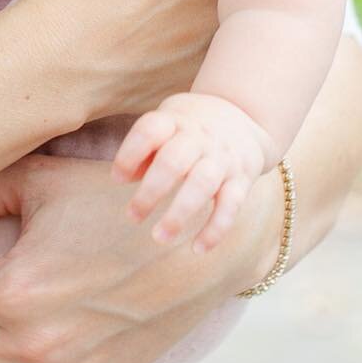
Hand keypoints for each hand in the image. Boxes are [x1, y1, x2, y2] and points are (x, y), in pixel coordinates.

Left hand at [114, 92, 274, 250]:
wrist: (244, 114)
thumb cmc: (191, 128)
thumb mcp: (167, 124)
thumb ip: (145, 149)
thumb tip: (122, 177)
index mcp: (176, 120)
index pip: (150, 129)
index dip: (130, 153)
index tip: (117, 178)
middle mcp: (200, 137)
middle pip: (174, 161)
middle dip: (150, 192)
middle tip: (132, 216)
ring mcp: (223, 157)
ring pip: (202, 184)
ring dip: (179, 213)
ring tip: (159, 237)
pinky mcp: (242, 179)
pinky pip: (231, 205)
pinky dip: (215, 229)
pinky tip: (197, 249)